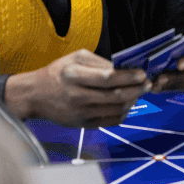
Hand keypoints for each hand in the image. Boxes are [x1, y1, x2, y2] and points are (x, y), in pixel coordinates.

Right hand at [4, 50, 150, 127]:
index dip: (129, 77)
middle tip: (148, 84)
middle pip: (115, 96)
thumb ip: (100, 62)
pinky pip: (110, 121)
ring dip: (133, 100)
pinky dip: (124, 112)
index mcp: (74, 76)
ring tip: (140, 92)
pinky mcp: (82, 125)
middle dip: (137, 89)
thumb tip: (124, 67)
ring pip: (116, 109)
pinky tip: (128, 103)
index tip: (143, 74)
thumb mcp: (76, 58)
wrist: (35, 95)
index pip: (108, 78)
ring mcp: (80, 113)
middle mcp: (77, 96)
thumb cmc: (58, 72)